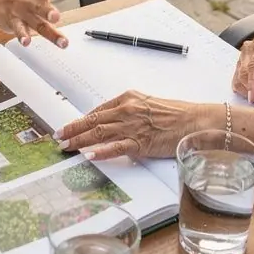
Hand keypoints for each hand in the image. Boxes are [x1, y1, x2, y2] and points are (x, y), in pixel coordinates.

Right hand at [0, 0, 94, 47]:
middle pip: (42, 6)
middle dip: (49, 12)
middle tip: (57, 16)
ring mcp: (22, 11)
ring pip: (36, 23)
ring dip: (49, 33)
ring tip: (61, 41)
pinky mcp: (13, 23)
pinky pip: (19, 30)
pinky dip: (22, 36)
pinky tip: (27, 42)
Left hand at [56, 90, 203, 160]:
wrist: (195, 121)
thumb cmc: (176, 114)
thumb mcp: (148, 104)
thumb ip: (129, 111)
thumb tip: (113, 121)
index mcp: (128, 98)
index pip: (98, 111)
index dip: (80, 120)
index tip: (68, 126)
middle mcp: (127, 110)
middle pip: (93, 121)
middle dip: (72, 129)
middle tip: (58, 137)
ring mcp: (133, 126)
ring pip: (99, 133)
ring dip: (79, 140)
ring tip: (66, 146)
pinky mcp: (141, 143)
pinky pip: (116, 148)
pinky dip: (101, 151)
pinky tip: (88, 155)